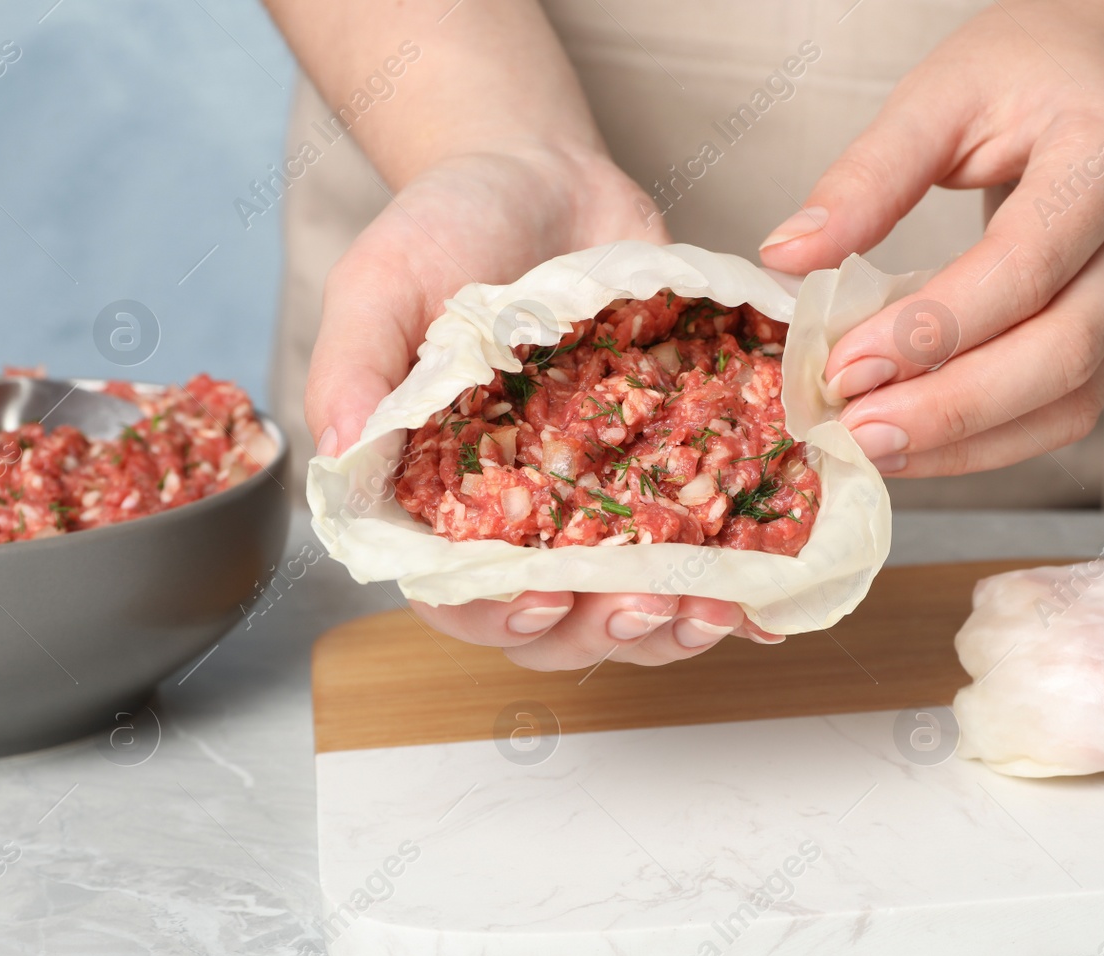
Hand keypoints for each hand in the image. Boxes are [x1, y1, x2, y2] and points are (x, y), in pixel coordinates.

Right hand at [307, 145, 779, 668]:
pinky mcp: (666, 474)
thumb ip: (353, 367)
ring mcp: (599, 504)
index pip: (457, 596)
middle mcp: (521, 520)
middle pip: (556, 621)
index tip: (544, 598)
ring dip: (675, 621)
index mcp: (437, 499)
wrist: (544, 178)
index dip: (497, 616)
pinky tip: (767, 592)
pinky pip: (702, 546)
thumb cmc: (447, 229)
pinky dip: (735, 579)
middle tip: (649, 607)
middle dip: (604, 629)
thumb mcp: (383, 282)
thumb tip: (336, 451)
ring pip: (634, 604)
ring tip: (715, 605)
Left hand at [758, 0, 1103, 476]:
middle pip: (1064, 349)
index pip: (1026, 262)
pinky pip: (1062, 411)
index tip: (845, 363)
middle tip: (857, 431)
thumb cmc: (1021, 73)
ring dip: (970, 441)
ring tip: (876, 451)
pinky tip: (916, 445)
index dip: (934, 326)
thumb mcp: (937, 97)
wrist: (1098, 71)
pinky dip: (988, 443)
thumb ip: (866, 176)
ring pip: (1073, 398)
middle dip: (954, 407)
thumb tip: (788, 256)